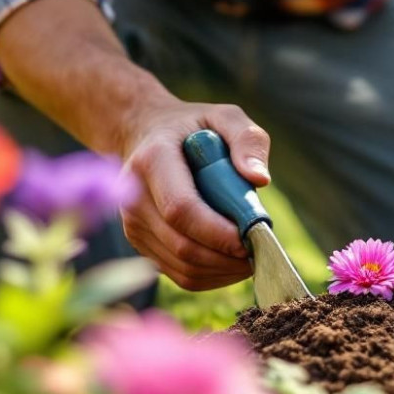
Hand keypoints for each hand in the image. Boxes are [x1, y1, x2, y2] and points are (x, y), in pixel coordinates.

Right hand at [120, 100, 271, 289]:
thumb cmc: (193, 128)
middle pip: (183, 245)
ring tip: (250, 256)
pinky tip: (231, 261)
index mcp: (152, 160)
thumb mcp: (225, 116)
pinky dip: (212, 276)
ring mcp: (133, 224)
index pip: (181, 208)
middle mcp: (133, 196)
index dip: (218, 231)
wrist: (145, 135)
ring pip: (183, 267)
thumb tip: (260, 179)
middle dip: (227, 256)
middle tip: (260, 250)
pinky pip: (180, 274)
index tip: (251, 237)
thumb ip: (247, 139)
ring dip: (223, 271)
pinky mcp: (140, 244)